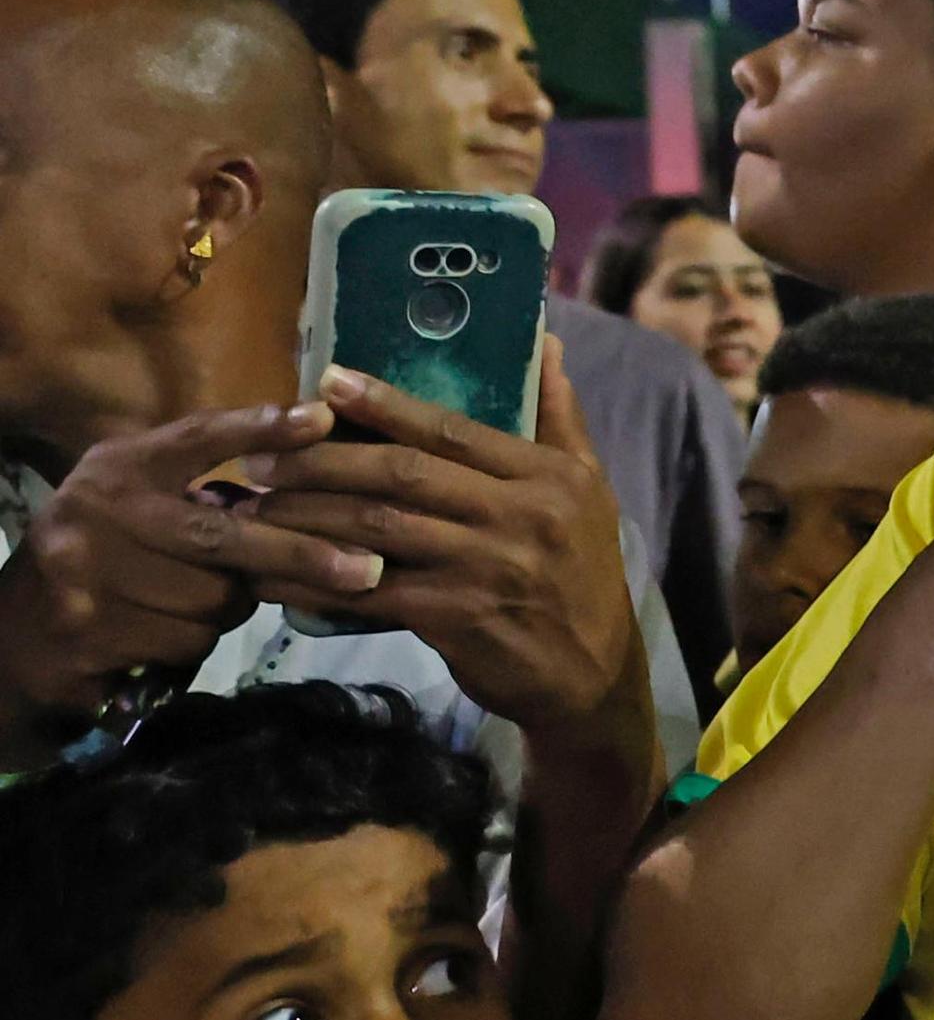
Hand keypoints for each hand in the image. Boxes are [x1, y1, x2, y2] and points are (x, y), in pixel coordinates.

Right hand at [0, 399, 374, 742]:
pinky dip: (192, 643)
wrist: (18, 630)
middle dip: (298, 556)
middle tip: (363, 569)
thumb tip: (306, 458)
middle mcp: (96, 510)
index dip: (259, 429)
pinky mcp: (88, 631)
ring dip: (227, 609)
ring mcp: (85, 573)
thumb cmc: (106, 555)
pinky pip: (184, 642)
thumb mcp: (142, 502)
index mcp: (117, 468)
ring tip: (197, 601)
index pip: (195, 439)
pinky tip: (162, 634)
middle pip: (223, 536)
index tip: (322, 420)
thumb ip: (203, 484)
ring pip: (211, 600)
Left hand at [247, 339, 639, 740]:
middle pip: (403, 474)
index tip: (326, 382)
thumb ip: (561, 419)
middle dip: (321, 462)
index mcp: (547, 478)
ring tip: (253, 510)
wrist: (594, 676)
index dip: (385, 405)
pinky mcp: (459, 619)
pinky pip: (371, 593)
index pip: (452, 430)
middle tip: (260, 458)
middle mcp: (520, 517)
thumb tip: (545, 342)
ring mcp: (488, 569)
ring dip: (305, 517)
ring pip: (378, 528)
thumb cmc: (584, 577)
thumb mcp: (590, 492)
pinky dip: (316, 584)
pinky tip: (275, 578)